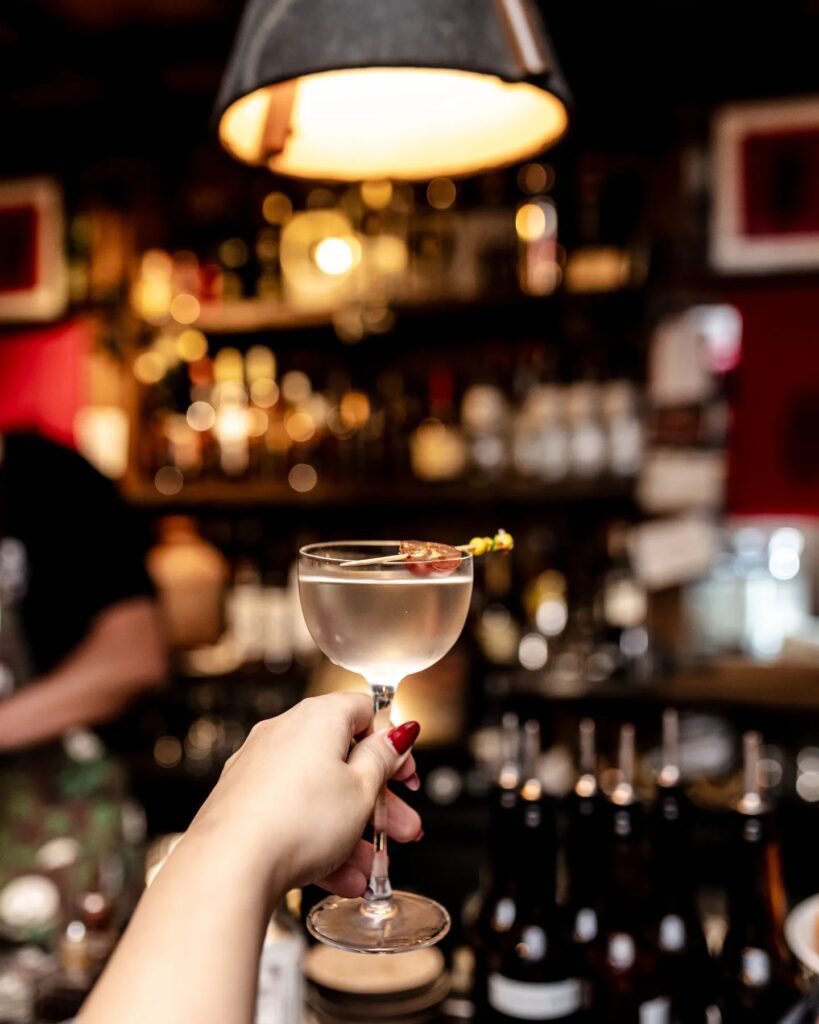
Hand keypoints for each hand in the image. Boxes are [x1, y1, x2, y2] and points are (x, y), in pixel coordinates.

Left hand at [186, 692, 421, 898]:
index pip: (364, 712)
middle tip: (402, 828)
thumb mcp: (361, 790)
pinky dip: (318, 841)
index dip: (391, 745)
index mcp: (318, 718)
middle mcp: (284, 733)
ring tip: (371, 868)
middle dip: (378, 801)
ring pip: (319, 796)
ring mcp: (259, 768)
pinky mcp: (242, 802)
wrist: (230, 866)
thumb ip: (383, 759)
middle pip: (344, 760)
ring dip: (352, 831)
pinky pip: (292, 816)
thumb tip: (396, 735)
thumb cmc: (297, 821)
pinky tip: (340, 878)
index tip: (405, 776)